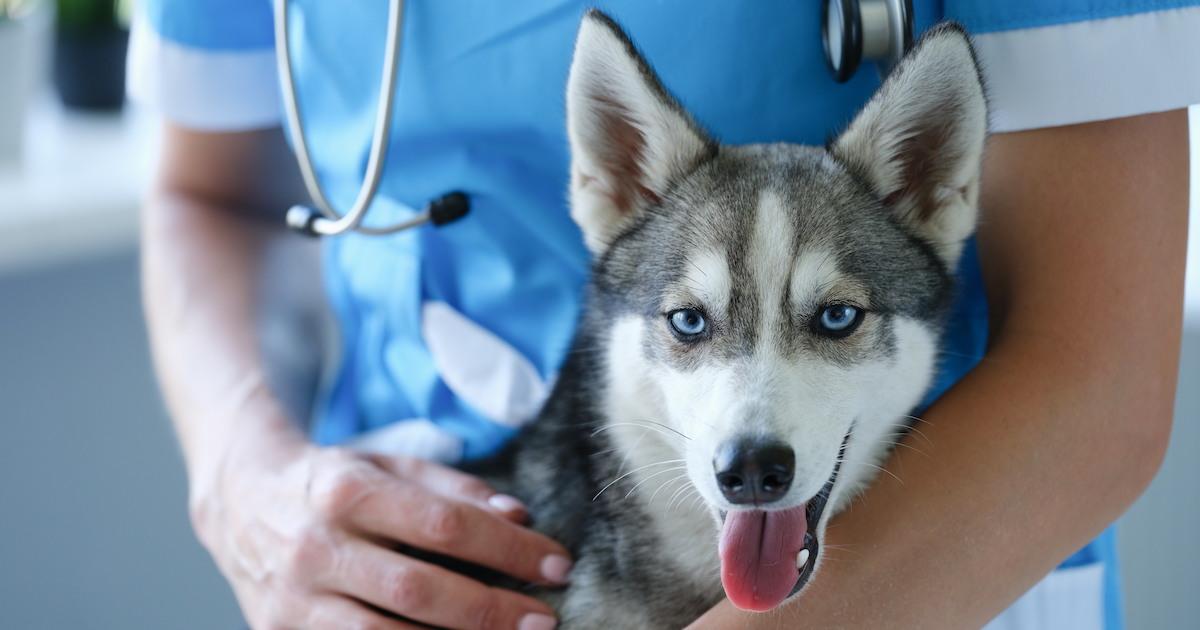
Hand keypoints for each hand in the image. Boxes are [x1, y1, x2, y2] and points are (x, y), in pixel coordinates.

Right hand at [190, 438, 567, 629]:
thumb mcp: (389, 464)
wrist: (240, 498)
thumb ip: (454, 487)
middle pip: (419, 589)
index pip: (444, 525)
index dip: (508, 549)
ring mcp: (293, 598)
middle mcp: (316, 546)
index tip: (556, 563)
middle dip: (491, 609)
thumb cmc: (333, 480)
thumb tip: (519, 516)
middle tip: (545, 618)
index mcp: (347, 490)